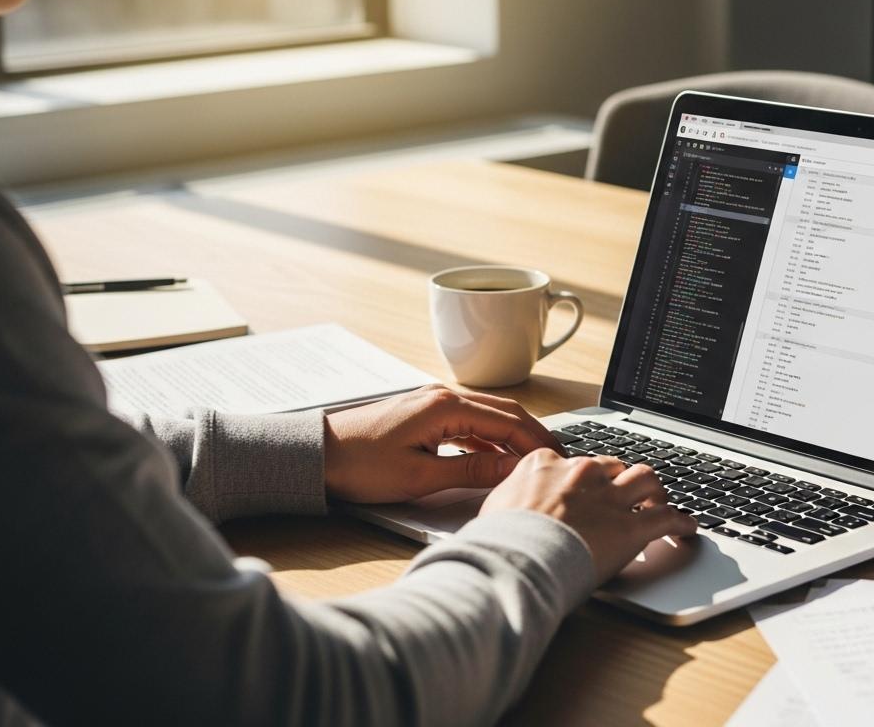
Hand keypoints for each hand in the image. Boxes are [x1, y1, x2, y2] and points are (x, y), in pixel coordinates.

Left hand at [323, 384, 561, 503]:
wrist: (315, 455)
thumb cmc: (359, 465)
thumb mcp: (420, 477)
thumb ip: (472, 471)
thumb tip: (512, 470)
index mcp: (446, 407)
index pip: (509, 422)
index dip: (537, 443)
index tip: (559, 461)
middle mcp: (443, 396)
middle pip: (505, 412)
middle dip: (533, 435)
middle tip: (557, 459)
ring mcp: (433, 402)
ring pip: (489, 416)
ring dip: (513, 436)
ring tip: (533, 461)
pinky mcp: (424, 413)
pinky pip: (469, 422)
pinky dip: (489, 438)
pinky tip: (496, 458)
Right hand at [480, 450, 697, 582]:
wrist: (516, 560)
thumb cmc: (500, 542)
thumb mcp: (495, 508)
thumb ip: (511, 499)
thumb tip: (507, 508)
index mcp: (547, 464)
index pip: (573, 462)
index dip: (583, 477)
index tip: (585, 488)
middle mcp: (582, 473)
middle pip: (613, 465)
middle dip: (620, 479)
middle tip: (624, 494)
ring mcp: (609, 497)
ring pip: (646, 478)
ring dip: (655, 490)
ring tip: (659, 502)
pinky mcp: (631, 526)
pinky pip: (667, 519)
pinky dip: (681, 523)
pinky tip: (688, 529)